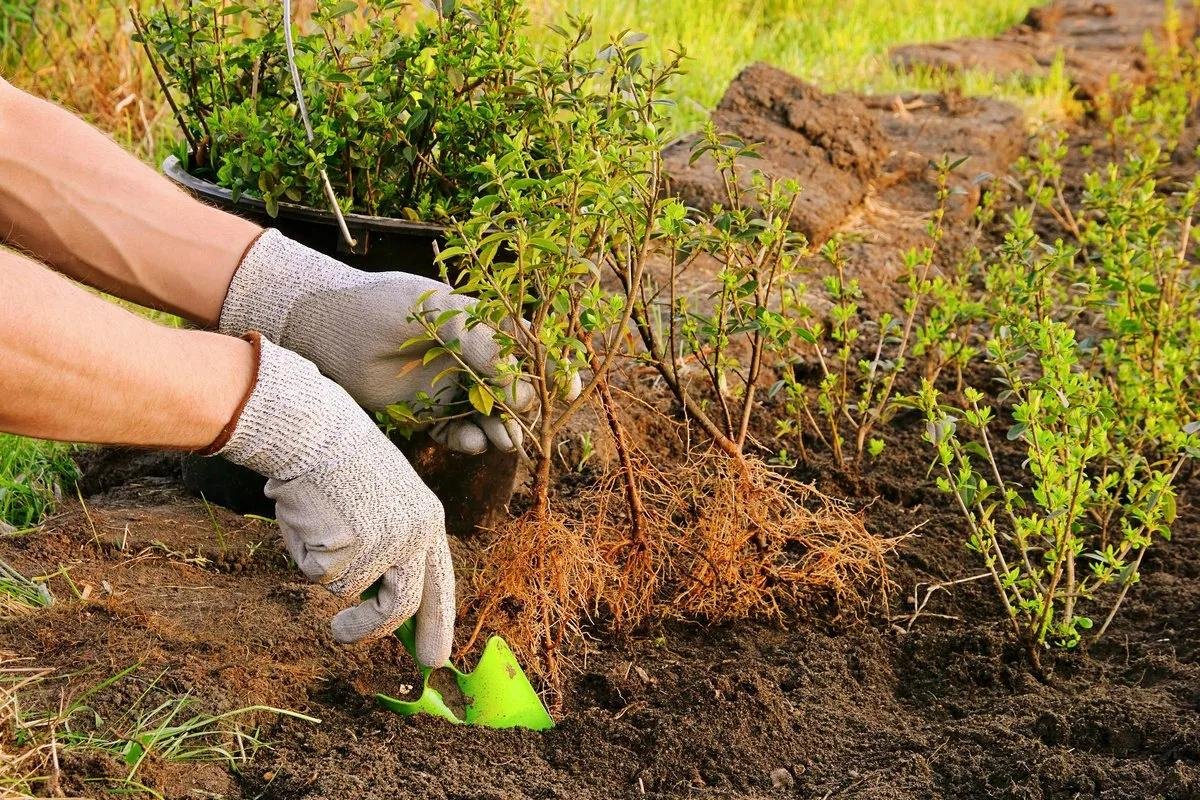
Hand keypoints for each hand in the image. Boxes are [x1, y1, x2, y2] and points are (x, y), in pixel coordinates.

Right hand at [208, 334, 454, 665]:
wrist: (314, 430)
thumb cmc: (341, 464)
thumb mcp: (385, 501)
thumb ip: (391, 548)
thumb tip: (380, 605)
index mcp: (428, 521)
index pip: (440, 585)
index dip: (437, 623)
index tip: (434, 657)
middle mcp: (414, 536)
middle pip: (402, 606)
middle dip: (371, 630)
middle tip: (343, 634)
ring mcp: (382, 544)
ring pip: (349, 591)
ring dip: (327, 571)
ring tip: (317, 527)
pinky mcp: (348, 549)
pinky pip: (319, 575)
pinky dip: (306, 555)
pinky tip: (308, 518)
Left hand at [219, 229, 578, 453]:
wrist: (315, 327)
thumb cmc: (373, 308)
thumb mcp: (433, 316)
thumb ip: (478, 346)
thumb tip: (520, 384)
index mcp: (474, 321)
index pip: (524, 345)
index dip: (549, 367)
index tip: (568, 389)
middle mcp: (464, 354)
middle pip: (511, 386)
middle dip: (524, 408)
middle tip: (525, 426)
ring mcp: (445, 383)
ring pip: (486, 413)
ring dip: (499, 429)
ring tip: (501, 442)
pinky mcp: (422, 409)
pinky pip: (455, 430)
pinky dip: (467, 439)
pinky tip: (471, 443)